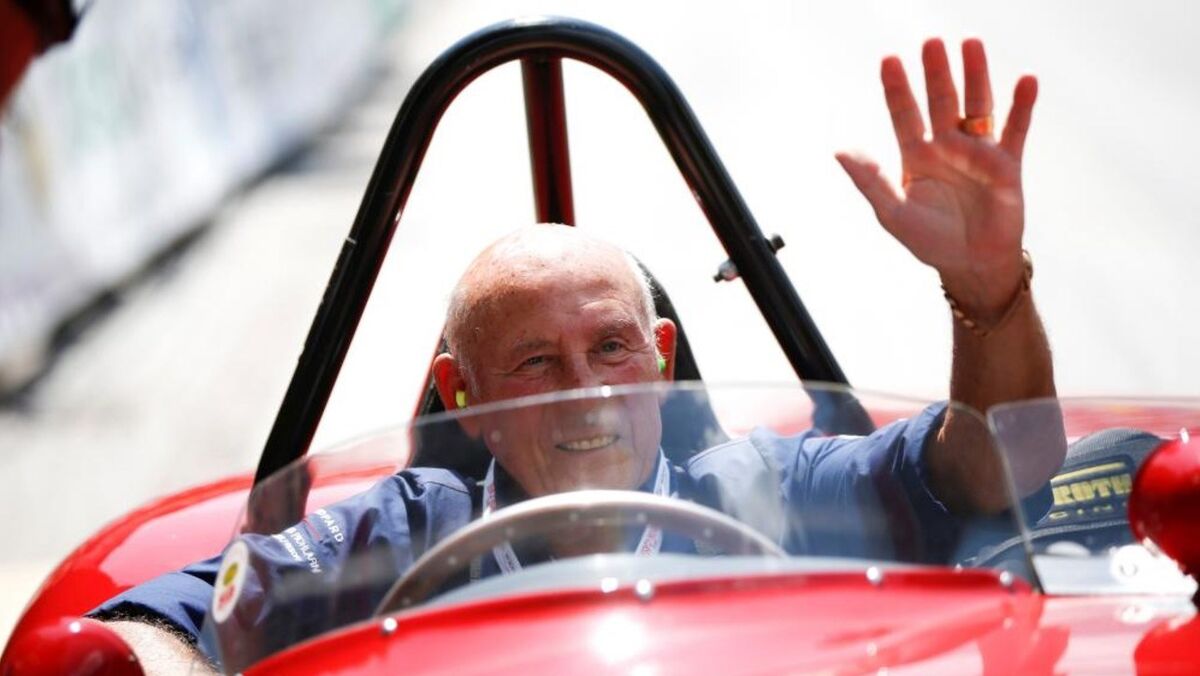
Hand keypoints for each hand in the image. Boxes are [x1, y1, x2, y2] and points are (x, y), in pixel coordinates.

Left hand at [837, 38, 1037, 320]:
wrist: (971, 265)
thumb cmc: (930, 241)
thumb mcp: (893, 212)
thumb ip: (869, 180)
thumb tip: (839, 150)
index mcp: (916, 156)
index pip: (904, 114)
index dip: (897, 88)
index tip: (889, 59)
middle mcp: (947, 146)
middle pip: (941, 100)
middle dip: (936, 72)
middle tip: (931, 41)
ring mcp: (978, 152)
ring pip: (977, 104)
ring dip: (975, 75)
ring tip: (971, 43)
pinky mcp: (1007, 164)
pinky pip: (1015, 129)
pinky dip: (1022, 106)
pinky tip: (1026, 80)